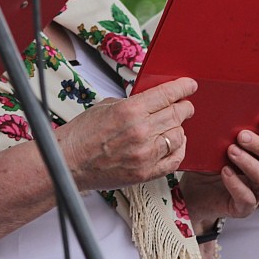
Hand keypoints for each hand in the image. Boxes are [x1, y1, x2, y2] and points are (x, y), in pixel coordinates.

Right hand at [55, 77, 196, 191]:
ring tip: (174, 125)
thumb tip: (153, 101)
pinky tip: (175, 144)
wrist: (69, 163)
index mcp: (129, 111)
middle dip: (184, 107)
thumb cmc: (83, 134)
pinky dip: (178, 149)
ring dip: (179, 128)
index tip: (190, 85)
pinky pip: (174, 160)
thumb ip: (132, 103)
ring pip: (178, 136)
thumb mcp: (106, 106)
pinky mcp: (146, 173)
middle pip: (176, 114)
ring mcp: (145, 154)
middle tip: (186, 105)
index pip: (166, 94)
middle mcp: (140, 132)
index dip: (182, 87)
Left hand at [183, 115, 258, 225]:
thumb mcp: (216, 140)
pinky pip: (248, 199)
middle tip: (242, 136)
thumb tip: (223, 104)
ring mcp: (256, 190)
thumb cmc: (208, 160)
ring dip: (250, 163)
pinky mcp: (243, 207)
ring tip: (231, 151)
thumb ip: (226, 125)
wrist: (191, 189)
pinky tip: (225, 172)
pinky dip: (237, 184)